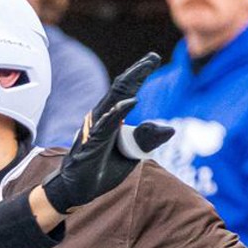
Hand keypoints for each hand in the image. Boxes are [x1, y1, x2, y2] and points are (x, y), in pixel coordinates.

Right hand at [40, 54, 173, 215]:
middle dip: (137, 72)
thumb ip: (147, 140)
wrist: (77, 191)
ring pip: (112, 102)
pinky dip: (118, 113)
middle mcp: (101, 119)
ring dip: (129, 85)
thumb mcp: (132, 155)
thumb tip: (170, 129)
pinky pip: (105, 125)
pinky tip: (130, 102)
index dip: (139, 74)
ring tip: (143, 69)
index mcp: (111, 118)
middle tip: (153, 57)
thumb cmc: (100, 170)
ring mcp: (94, 130)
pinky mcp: (91, 144)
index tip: (154, 58)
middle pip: (119, 90)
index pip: (126, 91)